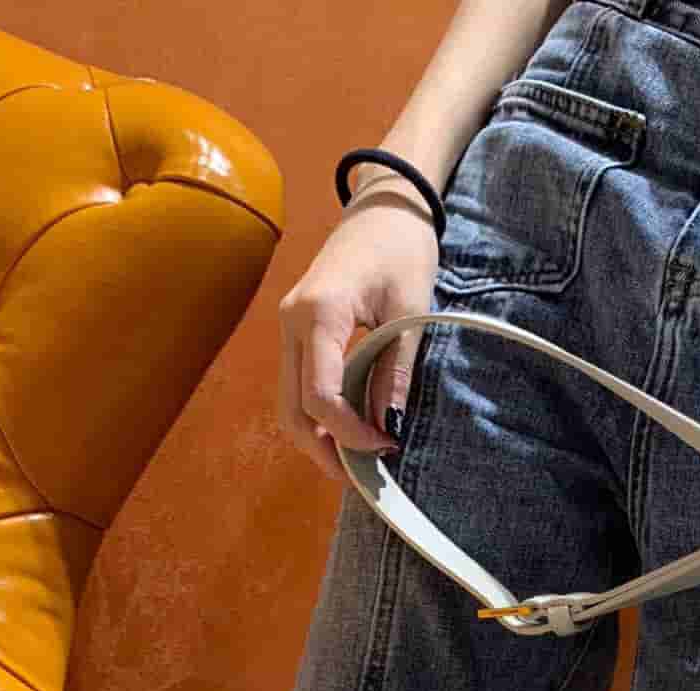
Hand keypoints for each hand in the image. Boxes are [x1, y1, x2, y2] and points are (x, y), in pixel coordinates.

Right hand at [279, 178, 440, 485]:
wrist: (385, 205)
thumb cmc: (402, 249)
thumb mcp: (410, 311)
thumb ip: (394, 371)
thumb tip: (389, 427)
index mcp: (319, 313)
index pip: (320, 397)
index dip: (350, 434)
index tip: (388, 445)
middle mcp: (292, 322)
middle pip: (292, 410)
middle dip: (325, 450)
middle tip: (364, 477)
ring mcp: (289, 327)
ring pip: (289, 403)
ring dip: (318, 438)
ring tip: (358, 461)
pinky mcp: (297, 331)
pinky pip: (299, 385)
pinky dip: (319, 416)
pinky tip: (350, 431)